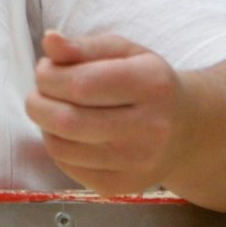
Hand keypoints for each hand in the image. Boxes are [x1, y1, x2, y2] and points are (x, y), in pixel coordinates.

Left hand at [26, 30, 188, 196]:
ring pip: (61, 147)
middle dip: (38, 102)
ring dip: (44, 125)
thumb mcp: (123, 52)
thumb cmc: (147, 83)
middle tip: (40, 93)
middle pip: (67, 120)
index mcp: (152, 85)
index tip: (46, 70)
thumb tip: (50, 40)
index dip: (48, 76)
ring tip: (55, 110)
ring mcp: (139, 163)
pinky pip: (67, 166)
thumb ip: (83, 46)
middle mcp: (151, 128)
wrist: (188, 130)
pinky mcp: (123, 186)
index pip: (81, 84)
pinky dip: (57, 146)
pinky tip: (70, 133)